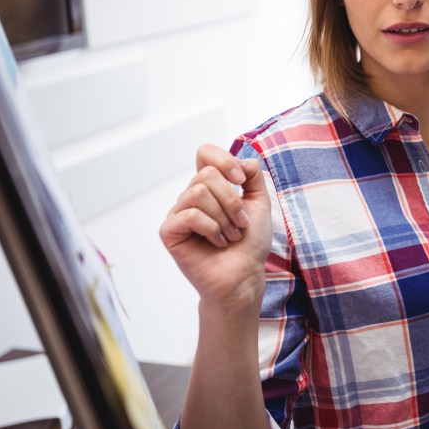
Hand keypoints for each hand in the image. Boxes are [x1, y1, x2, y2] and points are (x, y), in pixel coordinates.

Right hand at [159, 144, 272, 314]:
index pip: (205, 153)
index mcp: (210, 186)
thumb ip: (253, 175)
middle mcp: (191, 196)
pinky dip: (211, 228)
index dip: (225, 161)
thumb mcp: (259, 202)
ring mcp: (178, 213)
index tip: (242, 180)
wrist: (244, 275)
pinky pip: (190, 214)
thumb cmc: (250, 242)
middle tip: (241, 223)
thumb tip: (241, 159)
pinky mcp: (170, 231)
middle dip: (232, 200)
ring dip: (224, 218)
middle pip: (206, 174)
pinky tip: (217, 242)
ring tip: (230, 236)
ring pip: (198, 193)